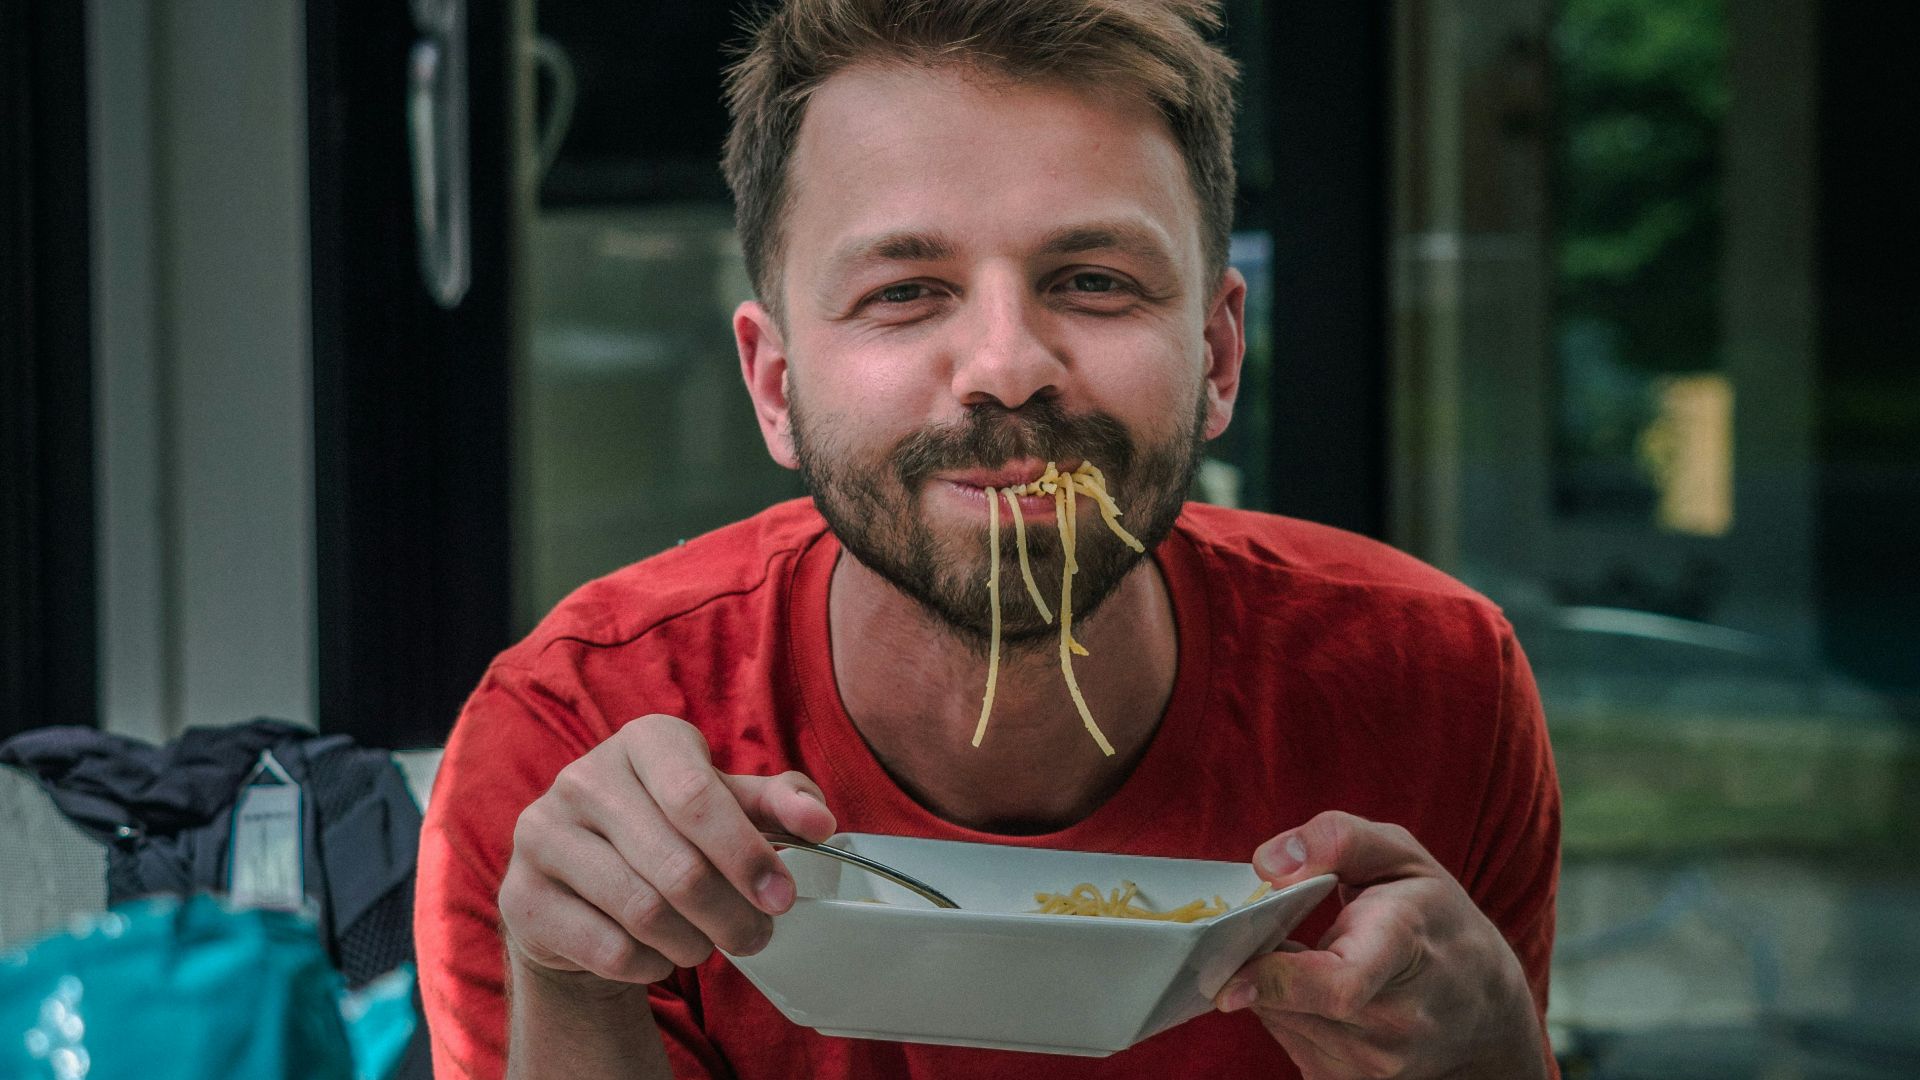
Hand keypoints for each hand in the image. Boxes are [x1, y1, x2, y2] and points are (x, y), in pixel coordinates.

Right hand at [499, 714, 837, 990]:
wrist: (582, 891)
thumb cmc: (670, 836)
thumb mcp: (728, 808)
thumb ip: (778, 807)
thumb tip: (821, 823)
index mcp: (645, 740)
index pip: (697, 796)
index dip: (746, 854)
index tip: (783, 898)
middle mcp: (584, 777)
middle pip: (677, 865)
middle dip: (732, 915)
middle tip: (758, 937)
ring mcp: (542, 834)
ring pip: (643, 912)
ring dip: (693, 943)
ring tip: (707, 944)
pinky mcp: (521, 896)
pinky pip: (607, 948)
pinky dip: (648, 964)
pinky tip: (658, 955)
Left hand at [1215, 812, 1548, 1078]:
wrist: (1486, 1011)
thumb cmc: (1437, 920)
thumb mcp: (1400, 855)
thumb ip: (1335, 839)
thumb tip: (1267, 863)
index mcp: (1404, 946)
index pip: (1338, 984)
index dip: (1275, 982)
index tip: (1230, 978)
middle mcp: (1395, 1018)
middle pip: (1292, 1002)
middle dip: (1260, 965)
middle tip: (1268, 932)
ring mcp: (1376, 1063)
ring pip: (1281, 1021)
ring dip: (1272, 987)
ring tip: (1311, 957)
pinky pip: (1289, 1041)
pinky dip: (1286, 1011)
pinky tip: (1317, 990)